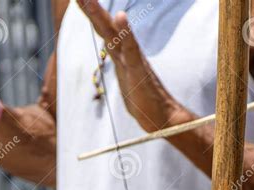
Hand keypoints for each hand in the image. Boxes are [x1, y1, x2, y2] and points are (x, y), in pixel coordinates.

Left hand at [77, 0, 189, 132]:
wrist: (162, 115)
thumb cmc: (144, 100)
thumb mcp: (126, 81)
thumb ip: (121, 67)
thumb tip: (116, 58)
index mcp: (120, 55)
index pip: (103, 30)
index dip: (91, 14)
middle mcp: (125, 53)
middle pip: (105, 26)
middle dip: (91, 8)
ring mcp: (132, 60)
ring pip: (113, 34)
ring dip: (100, 15)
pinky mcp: (139, 70)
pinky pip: (131, 48)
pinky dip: (125, 32)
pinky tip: (121, 16)